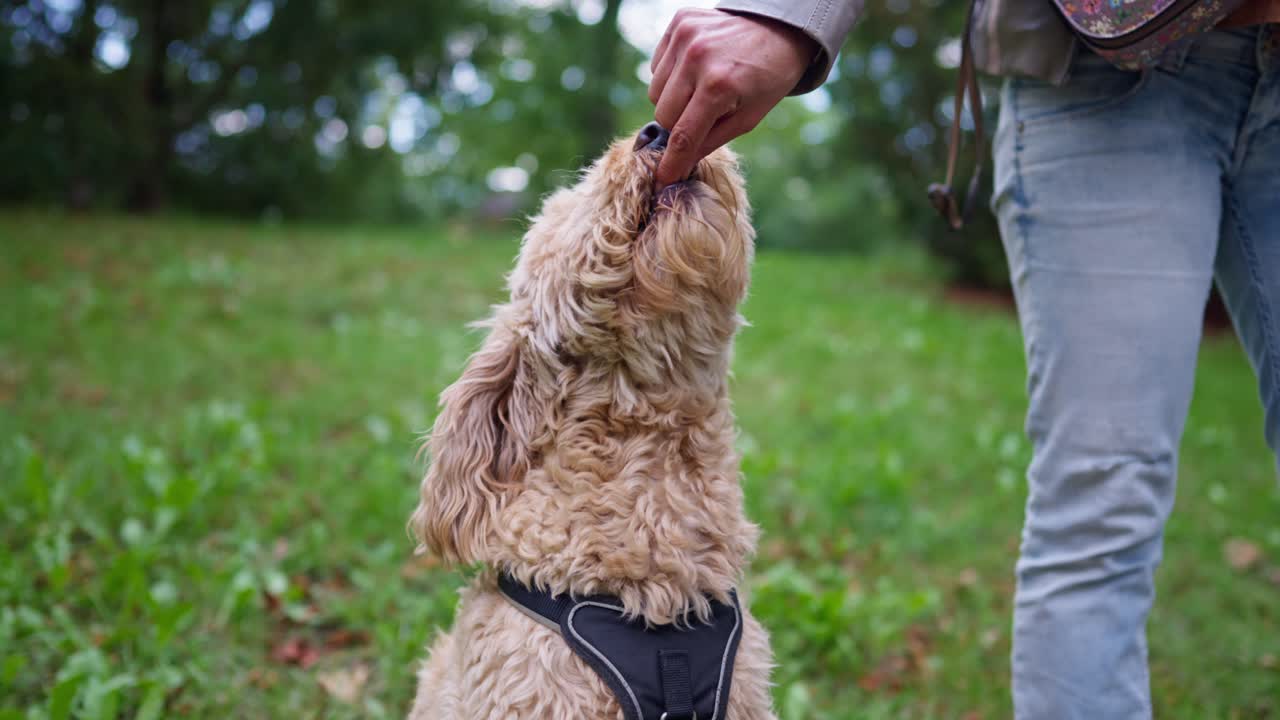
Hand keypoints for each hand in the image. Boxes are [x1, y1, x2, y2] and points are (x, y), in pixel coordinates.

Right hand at [648, 8, 817, 185]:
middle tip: (702, 116)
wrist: (779, 27)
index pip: (683, 134)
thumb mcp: (748, 117)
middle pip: (663, 114)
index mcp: (719, 86)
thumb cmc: (768, 77)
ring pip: (655, 91)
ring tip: (701, 89)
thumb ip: (711, 141)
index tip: (663, 178)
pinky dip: (672, 75)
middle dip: (679, 124)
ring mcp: (686, 36)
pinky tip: (696, 69)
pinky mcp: (679, 22)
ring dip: (673, 99)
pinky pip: (657, 65)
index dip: (672, 161)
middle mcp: (697, 57)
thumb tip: (680, 165)